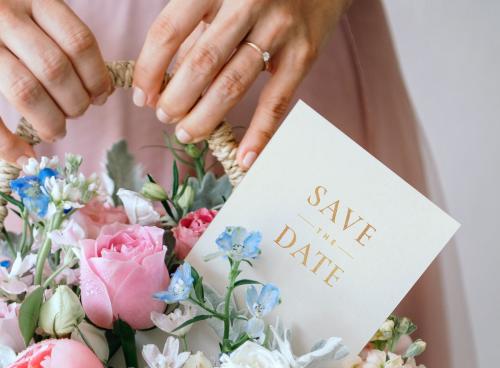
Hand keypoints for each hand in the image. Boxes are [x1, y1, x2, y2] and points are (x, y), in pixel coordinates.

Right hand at [0, 0, 110, 162]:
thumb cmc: (13, 27)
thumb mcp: (39, 17)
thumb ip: (66, 45)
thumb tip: (103, 92)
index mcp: (34, 0)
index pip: (79, 42)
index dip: (97, 77)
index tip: (101, 96)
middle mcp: (6, 16)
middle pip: (55, 70)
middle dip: (75, 103)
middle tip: (75, 113)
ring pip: (26, 91)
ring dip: (49, 121)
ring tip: (56, 129)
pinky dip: (8, 144)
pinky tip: (24, 156)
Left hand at [134, 0, 348, 168]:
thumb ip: (196, 28)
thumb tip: (166, 79)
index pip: (169, 31)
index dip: (149, 69)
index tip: (142, 96)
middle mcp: (246, 3)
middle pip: (201, 64)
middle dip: (176, 99)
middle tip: (165, 118)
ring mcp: (278, 30)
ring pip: (233, 86)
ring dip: (205, 118)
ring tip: (188, 134)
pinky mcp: (303, 54)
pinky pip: (276, 102)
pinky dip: (259, 135)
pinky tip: (245, 158)